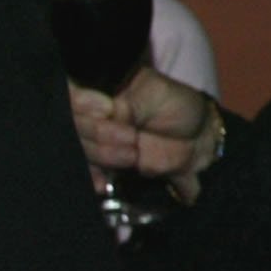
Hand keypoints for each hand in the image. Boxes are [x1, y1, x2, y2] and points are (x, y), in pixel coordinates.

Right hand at [70, 65, 212, 181]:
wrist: (199, 140)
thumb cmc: (179, 106)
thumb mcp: (157, 95)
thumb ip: (128, 104)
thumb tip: (104, 113)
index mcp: (101, 87)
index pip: (73, 93)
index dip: (81, 102)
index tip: (107, 109)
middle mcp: (90, 113)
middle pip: (72, 123)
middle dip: (98, 132)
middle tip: (130, 136)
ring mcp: (95, 138)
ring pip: (79, 147)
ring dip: (102, 154)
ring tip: (133, 154)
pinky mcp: (102, 161)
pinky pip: (87, 170)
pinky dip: (92, 177)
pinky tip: (101, 183)